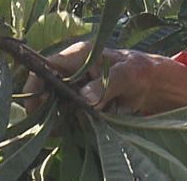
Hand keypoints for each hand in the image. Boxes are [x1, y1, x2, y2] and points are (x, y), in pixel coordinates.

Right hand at [24, 41, 186, 115]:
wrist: (150, 83)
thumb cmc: (137, 70)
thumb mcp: (125, 75)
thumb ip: (105, 86)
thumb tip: (86, 99)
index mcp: (79, 56)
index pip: (46, 65)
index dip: (36, 82)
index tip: (37, 102)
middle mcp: (71, 71)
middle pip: (45, 88)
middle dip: (45, 106)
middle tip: (53, 123)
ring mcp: (74, 87)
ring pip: (54, 104)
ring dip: (59, 118)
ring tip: (70, 127)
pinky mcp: (79, 102)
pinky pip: (66, 115)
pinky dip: (69, 124)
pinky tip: (77, 130)